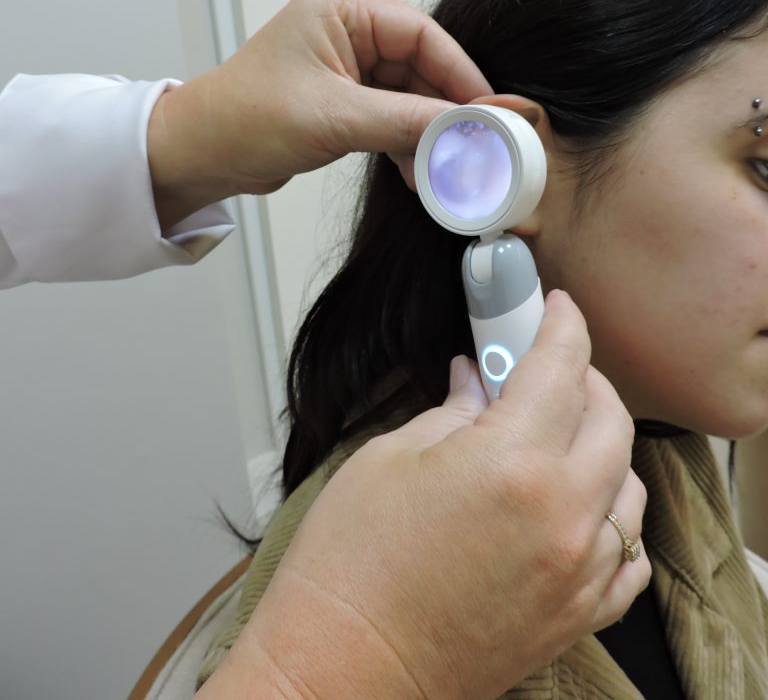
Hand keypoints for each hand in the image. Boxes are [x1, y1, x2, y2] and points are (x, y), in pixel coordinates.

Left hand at [147, 0, 491, 227]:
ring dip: (425, 132)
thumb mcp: (333, 118)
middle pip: (419, 66)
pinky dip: (405, 143)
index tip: (488, 109)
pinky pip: (389, 117)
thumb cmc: (244, 119)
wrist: (198, 155)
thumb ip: (404, 121)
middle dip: (444, 109)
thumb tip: (463, 128)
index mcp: (340, 11)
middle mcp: (345, 32)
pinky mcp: (341, 100)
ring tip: (445, 167)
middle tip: (475, 143)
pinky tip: (419, 172)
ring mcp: (344, 68)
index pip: (420, 34)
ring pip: (408, 96)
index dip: (459, 72)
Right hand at [205, 291, 648, 699]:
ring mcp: (576, 572)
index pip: (562, 366)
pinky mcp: (575, 616)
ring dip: (601, 445)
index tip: (556, 308)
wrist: (340, 669)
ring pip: (629, 485)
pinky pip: (628, 556)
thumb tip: (477, 382)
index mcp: (512, 463)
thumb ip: (452, 410)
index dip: (561, 324)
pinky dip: (613, 517)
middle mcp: (562, 516)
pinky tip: (580, 504)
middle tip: (546, 366)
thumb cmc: (349, 570)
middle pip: (610, 420)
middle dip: (583, 378)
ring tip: (557, 433)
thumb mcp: (389, 458)